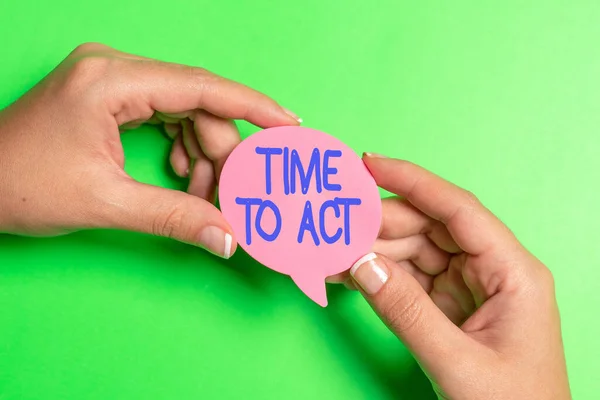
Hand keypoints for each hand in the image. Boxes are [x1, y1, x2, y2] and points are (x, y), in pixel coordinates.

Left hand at [0, 43, 299, 257]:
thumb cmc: (20, 185)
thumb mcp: (106, 203)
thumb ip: (175, 217)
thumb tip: (229, 237)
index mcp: (111, 81)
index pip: (201, 86)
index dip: (252, 105)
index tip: (290, 125)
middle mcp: (114, 70)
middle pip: (197, 104)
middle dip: (222, 151)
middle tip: (238, 193)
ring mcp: (112, 82)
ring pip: (185, 112)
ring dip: (203, 155)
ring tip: (206, 194)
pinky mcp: (110, 98)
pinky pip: (165, 117)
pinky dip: (183, 149)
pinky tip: (184, 176)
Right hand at [347, 154, 569, 398]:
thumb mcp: (457, 363)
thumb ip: (406, 312)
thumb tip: (360, 264)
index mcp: (513, 272)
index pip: (458, 209)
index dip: (412, 181)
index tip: (370, 165)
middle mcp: (493, 271)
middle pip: (431, 228)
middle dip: (380, 225)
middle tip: (334, 224)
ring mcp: (471, 288)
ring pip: (416, 253)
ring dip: (373, 252)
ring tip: (332, 255)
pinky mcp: (453, 307)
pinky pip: (411, 279)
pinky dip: (380, 277)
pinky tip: (351, 274)